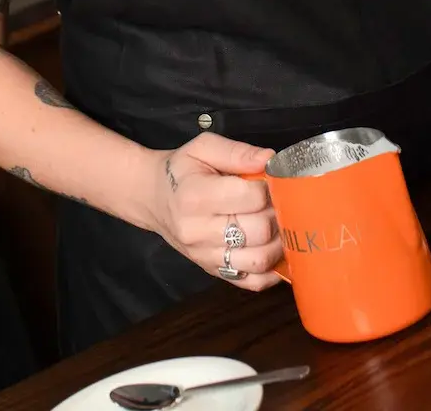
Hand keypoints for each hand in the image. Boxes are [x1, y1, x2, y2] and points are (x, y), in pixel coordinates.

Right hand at [146, 134, 281, 289]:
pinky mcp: (213, 271)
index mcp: (195, 196)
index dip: (269, 187)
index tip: (268, 181)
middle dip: (277, 214)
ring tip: (278, 224)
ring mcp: (205, 256)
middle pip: (259, 230)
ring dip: (278, 242)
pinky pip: (252, 283)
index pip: (251, 197)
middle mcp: (198, 231)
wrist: (152, 198)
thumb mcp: (203, 148)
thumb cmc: (181, 170)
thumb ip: (238, 152)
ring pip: (259, 260)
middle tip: (277, 202)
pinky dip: (272, 272)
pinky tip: (275, 252)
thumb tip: (270, 160)